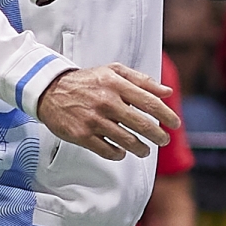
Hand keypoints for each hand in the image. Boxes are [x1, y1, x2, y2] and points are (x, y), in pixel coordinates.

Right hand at [34, 63, 180, 160]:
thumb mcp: (114, 71)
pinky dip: (119, 154)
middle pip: (142, 124)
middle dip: (158, 135)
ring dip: (141, 148)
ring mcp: (93, 120)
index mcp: (116, 84)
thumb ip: (142, 80)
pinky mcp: (81, 135)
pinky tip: (122, 151)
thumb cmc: (87, 81)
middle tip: (163, 140)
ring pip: (127, 141)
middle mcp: (106, 101)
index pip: (149, 102)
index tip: (174, 124)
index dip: (166, 115)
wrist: (50, 90)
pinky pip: (108, 151)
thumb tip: (167, 92)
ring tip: (145, 150)